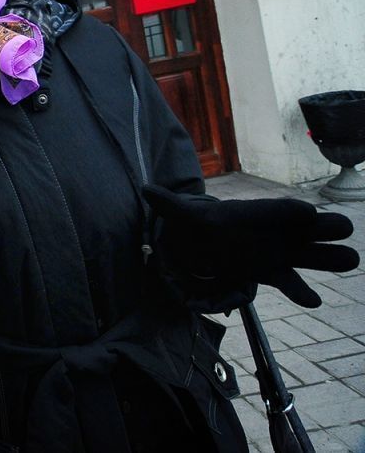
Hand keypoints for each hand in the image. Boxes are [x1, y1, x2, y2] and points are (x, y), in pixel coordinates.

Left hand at [142, 185, 358, 307]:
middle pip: (316, 227)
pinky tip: (312, 301)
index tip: (307, 214)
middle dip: (330, 228)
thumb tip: (146, 189)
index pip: (284, 209)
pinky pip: (291, 283)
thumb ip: (170, 205)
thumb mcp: (183, 216)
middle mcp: (277, 231)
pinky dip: (301, 292)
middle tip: (341, 231)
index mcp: (258, 213)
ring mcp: (281, 252)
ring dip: (331, 258)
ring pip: (315, 255)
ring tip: (348, 260)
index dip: (296, 211)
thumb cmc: (201, 224)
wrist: (203, 242)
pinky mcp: (273, 273)